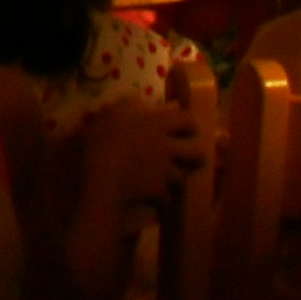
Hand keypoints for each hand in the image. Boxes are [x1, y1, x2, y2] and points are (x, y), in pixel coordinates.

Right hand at [80, 101, 200, 205]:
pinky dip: (161, 198)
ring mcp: (165, 171)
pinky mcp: (159, 192)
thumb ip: (127, 105)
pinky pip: (166, 197)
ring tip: (168, 180)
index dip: (190, 124)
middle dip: (197, 156)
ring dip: (176, 179)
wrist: (104, 175)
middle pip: (197, 153)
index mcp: (156, 124)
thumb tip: (138, 100)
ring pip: (183, 177)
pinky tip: (153, 199)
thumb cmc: (103, 138)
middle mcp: (167, 147)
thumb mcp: (111, 113)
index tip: (188, 129)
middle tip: (189, 157)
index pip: (186, 120)